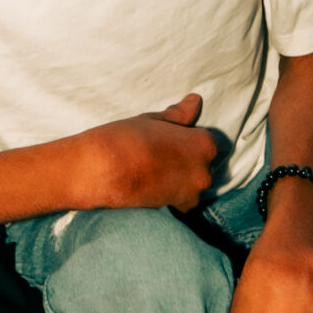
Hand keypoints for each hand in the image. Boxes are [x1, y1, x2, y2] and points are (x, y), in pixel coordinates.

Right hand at [87, 93, 216, 213]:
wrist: (101, 172)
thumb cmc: (126, 140)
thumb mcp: (153, 120)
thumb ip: (179, 115)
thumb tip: (195, 101)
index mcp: (204, 145)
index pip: (211, 141)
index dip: (192, 139)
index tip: (175, 139)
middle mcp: (204, 173)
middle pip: (204, 164)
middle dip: (188, 160)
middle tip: (162, 154)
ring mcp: (191, 196)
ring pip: (192, 184)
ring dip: (180, 179)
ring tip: (153, 170)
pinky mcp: (175, 211)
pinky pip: (180, 200)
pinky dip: (169, 194)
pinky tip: (150, 186)